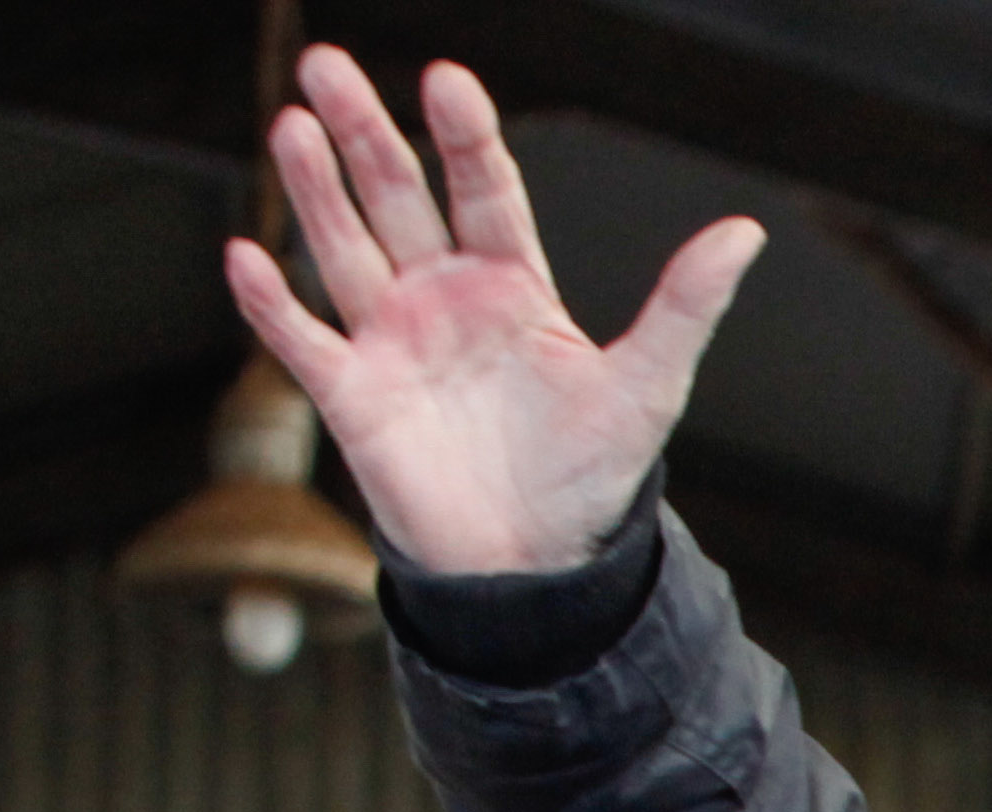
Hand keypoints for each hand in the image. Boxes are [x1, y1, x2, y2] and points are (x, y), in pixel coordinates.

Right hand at [220, 47, 763, 576]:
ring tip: (292, 125)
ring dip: (316, 190)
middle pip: (398, 196)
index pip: (483, 189)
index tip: (446, 82)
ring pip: (342, 246)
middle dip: (366, 134)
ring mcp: (391, 339)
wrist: (539, 565)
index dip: (464, 137)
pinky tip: (245, 253)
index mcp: (512, 284)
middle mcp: (443, 296)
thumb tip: (746, 232)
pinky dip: (269, 301)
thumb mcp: (647, 386)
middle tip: (328, 66)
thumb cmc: (592, 474)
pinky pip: (301, 338)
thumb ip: (684, 307)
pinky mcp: (352, 394)